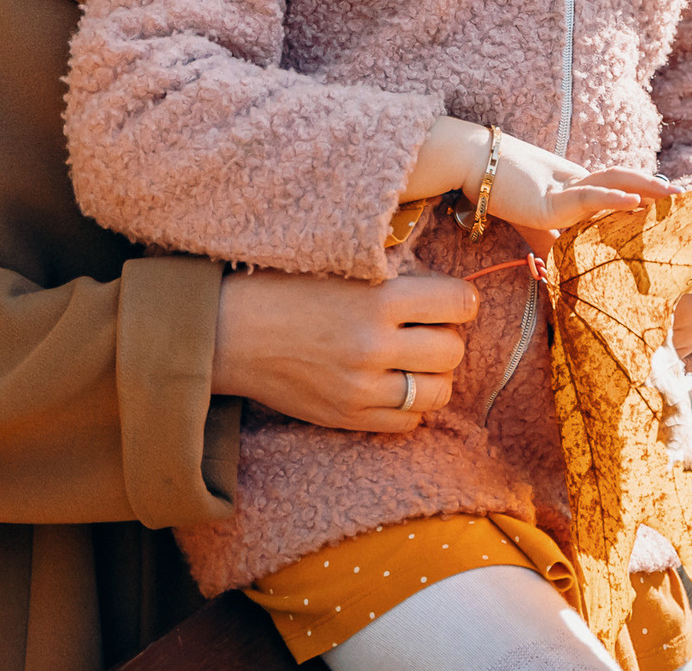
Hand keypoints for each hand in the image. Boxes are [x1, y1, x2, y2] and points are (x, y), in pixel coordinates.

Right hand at [212, 267, 475, 433]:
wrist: (230, 332)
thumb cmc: (287, 288)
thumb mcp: (346, 268)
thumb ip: (397, 279)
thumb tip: (449, 292)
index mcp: (378, 299)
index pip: (460, 302)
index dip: (461, 299)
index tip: (450, 299)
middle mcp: (374, 346)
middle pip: (453, 351)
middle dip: (447, 337)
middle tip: (426, 329)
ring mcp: (361, 388)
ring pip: (438, 392)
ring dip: (433, 375)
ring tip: (412, 360)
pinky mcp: (347, 417)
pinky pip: (408, 422)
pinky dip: (410, 405)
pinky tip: (391, 383)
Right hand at [484, 134, 672, 235]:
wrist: (469, 165)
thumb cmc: (500, 192)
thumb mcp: (534, 228)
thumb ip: (552, 249)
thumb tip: (562, 277)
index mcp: (578, 189)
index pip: (622, 191)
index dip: (653, 196)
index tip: (680, 208)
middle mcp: (577, 183)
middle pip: (628, 183)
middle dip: (662, 194)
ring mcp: (564, 189)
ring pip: (614, 183)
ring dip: (647, 188)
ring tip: (676, 197)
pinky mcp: (547, 200)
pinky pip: (584, 197)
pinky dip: (611, 198)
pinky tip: (635, 201)